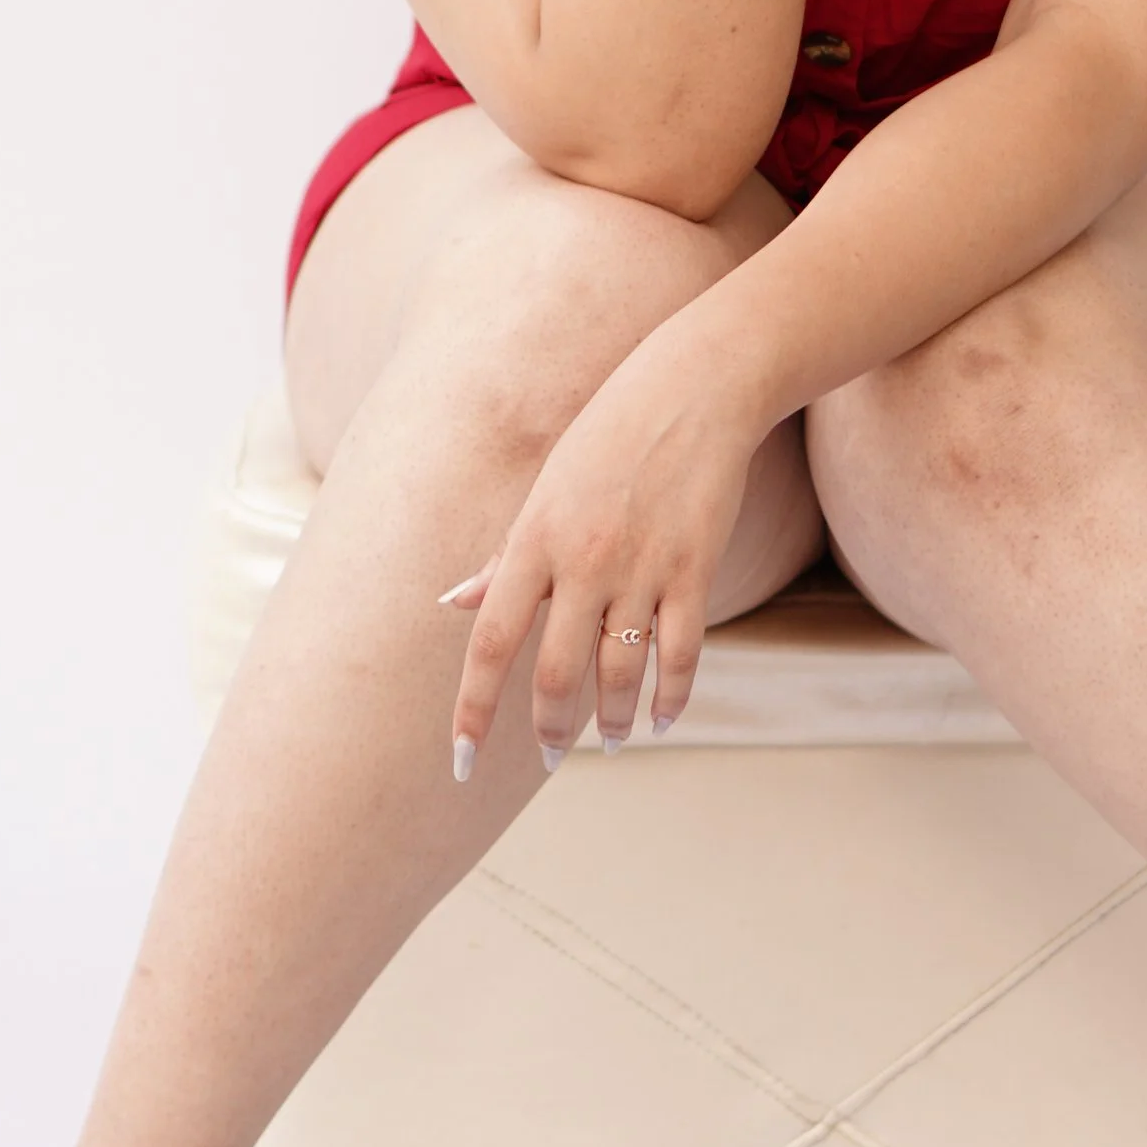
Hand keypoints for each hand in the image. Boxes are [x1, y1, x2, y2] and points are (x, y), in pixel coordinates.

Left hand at [441, 339, 760, 768]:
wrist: (692, 387)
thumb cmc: (609, 435)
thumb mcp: (544, 490)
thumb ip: (503, 557)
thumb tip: (453, 604)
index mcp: (534, 540)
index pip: (489, 642)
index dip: (472, 709)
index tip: (459, 760)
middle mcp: (582, 561)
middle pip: (555, 673)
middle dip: (550, 730)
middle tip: (549, 759)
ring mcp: (641, 567)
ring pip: (620, 672)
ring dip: (614, 720)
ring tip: (614, 741)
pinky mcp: (693, 568)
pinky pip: (681, 652)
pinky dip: (672, 695)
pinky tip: (663, 717)